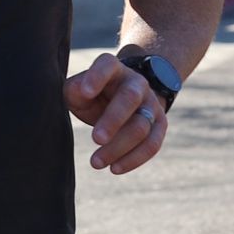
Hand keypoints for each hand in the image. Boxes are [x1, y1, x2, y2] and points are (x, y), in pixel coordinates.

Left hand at [65, 51, 168, 175]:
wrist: (121, 98)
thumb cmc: (91, 94)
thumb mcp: (77, 89)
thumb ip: (74, 90)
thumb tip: (80, 92)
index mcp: (113, 69)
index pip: (107, 65)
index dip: (97, 76)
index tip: (85, 92)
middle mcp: (136, 83)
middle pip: (130, 99)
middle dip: (113, 120)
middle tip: (96, 138)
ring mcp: (151, 104)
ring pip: (141, 126)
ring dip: (119, 147)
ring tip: (96, 162)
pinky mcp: (159, 124)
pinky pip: (152, 144)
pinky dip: (134, 159)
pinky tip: (114, 168)